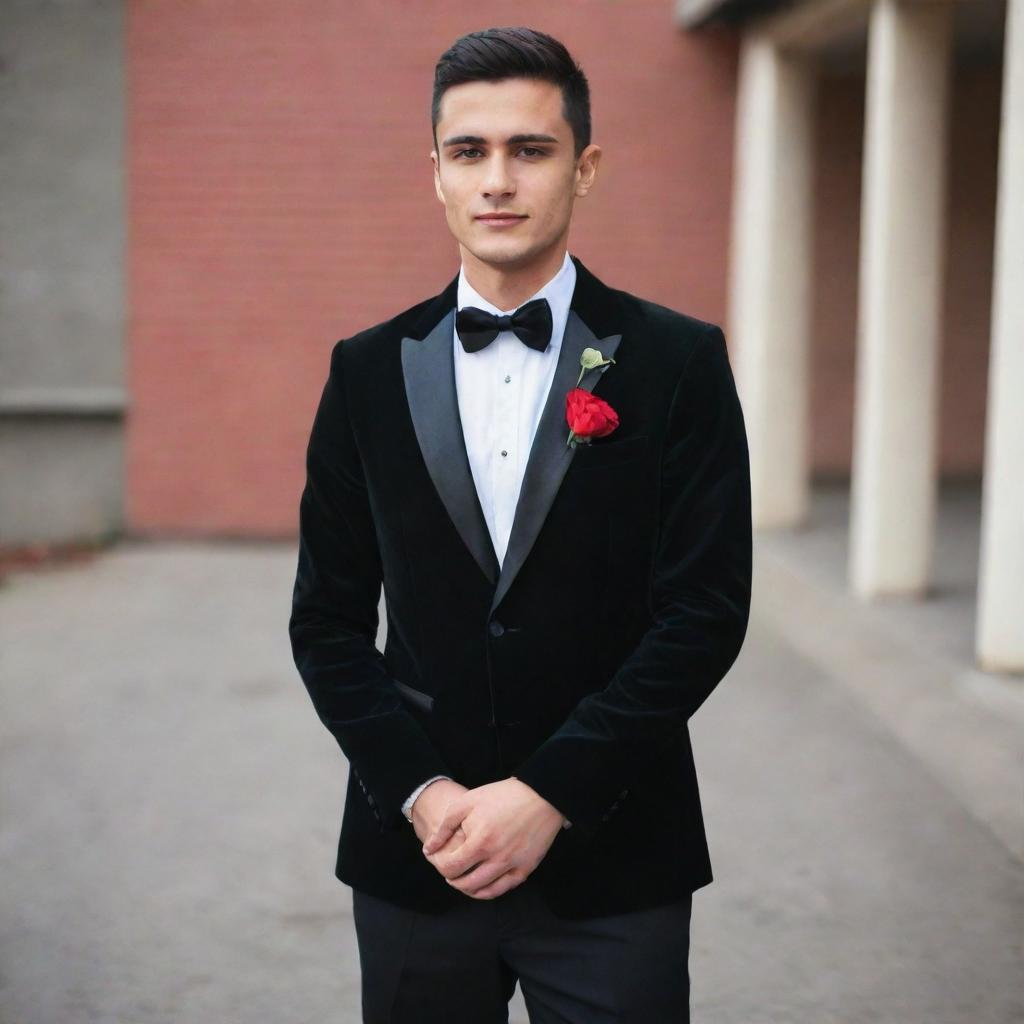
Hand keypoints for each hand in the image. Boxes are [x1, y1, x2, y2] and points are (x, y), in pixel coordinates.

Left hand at [421, 778, 565, 899]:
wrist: (540, 795)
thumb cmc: (502, 795)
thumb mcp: (468, 802)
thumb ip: (445, 827)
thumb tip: (428, 850)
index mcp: (480, 841)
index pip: (450, 867)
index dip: (439, 865)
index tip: (437, 859)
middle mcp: (496, 859)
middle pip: (465, 883)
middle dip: (451, 879)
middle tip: (448, 870)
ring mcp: (512, 866)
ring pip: (483, 890)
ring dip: (467, 888)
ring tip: (461, 878)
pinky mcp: (526, 869)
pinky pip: (503, 889)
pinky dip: (488, 892)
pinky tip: (481, 886)